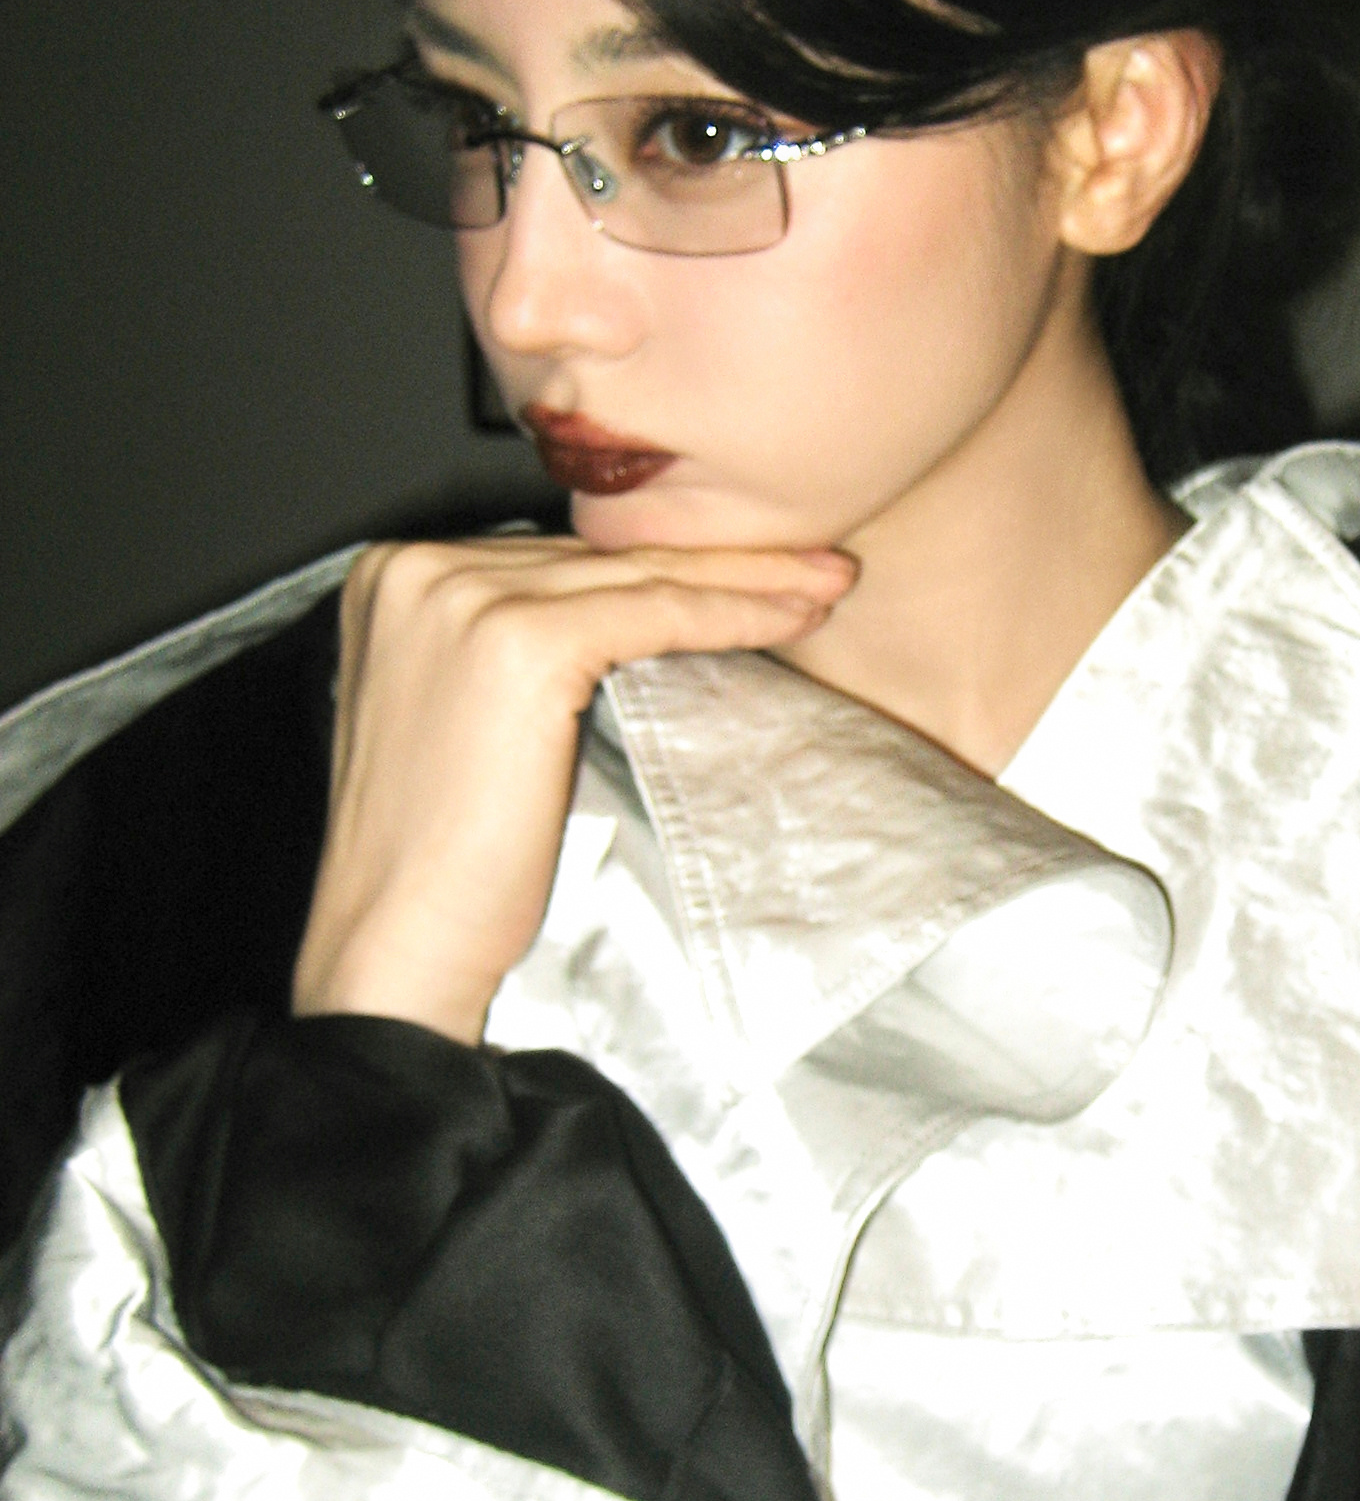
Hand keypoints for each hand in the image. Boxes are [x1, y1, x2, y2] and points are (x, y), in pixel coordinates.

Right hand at [292, 535, 856, 1043]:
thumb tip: (622, 614)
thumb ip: (513, 649)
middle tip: (814, 563)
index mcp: (392, 578)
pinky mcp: (519, 642)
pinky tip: (796, 614)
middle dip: (715, 561)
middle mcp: (415, 569)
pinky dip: (736, 613)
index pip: (558, 559)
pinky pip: (658, 614)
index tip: (750, 567)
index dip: (660, 563)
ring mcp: (460, 598)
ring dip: (747, 579)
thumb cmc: (439, 860)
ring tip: (826, 584)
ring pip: (640, 577)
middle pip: (600, 557)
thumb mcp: (465, 718)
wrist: (401, 942)